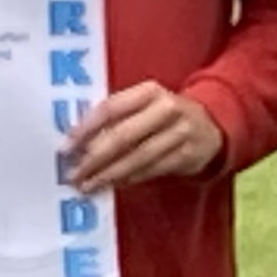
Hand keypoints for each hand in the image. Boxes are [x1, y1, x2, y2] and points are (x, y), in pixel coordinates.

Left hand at [66, 83, 224, 193]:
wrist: (211, 125)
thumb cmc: (164, 115)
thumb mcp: (144, 105)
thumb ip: (116, 117)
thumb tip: (76, 143)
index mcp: (149, 91)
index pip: (111, 108)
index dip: (86, 129)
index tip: (65, 148)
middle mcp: (167, 108)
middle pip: (124, 136)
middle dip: (94, 158)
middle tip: (73, 174)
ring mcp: (180, 132)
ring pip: (138, 157)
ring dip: (109, 174)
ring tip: (88, 185)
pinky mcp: (188, 155)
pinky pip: (152, 170)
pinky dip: (129, 179)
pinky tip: (113, 184)